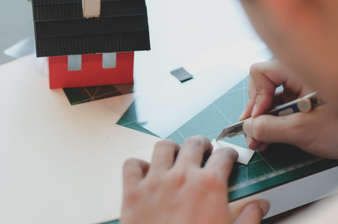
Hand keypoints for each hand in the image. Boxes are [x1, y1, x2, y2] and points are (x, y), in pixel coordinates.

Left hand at [120, 137, 269, 223]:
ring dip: (171, 149)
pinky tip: (145, 173)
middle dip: (202, 144)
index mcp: (210, 186)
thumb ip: (249, 218)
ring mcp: (154, 182)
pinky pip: (131, 165)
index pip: (223, 156)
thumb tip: (260, 205)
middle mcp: (181, 177)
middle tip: (204, 150)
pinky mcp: (132, 193)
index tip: (228, 156)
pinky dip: (138, 165)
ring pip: (162, 147)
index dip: (229, 154)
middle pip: (193, 143)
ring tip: (175, 155)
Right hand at [241, 60, 337, 157]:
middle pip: (264, 87)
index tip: (258, 117)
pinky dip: (274, 122)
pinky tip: (270, 138)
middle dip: (256, 113)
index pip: (261, 73)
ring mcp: (304, 89)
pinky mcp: (306, 101)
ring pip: (271, 100)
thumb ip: (270, 129)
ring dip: (262, 121)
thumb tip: (249, 128)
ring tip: (259, 142)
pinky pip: (282, 107)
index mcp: (302, 71)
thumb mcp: (304, 131)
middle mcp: (301, 76)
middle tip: (252, 133)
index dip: (255, 96)